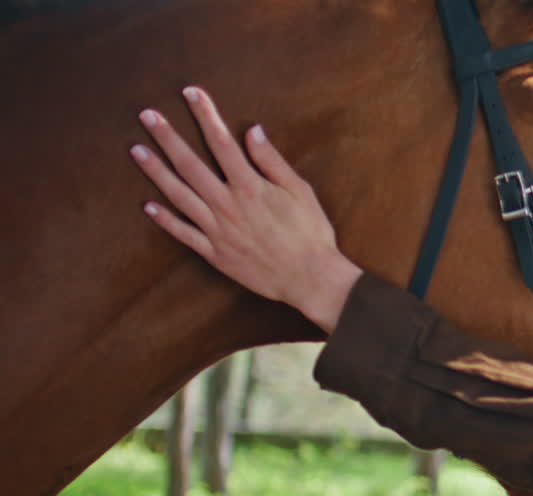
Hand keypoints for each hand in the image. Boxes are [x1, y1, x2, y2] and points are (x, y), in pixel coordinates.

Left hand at [130, 86, 360, 331]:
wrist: (309, 278)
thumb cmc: (311, 233)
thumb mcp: (300, 191)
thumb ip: (272, 161)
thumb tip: (252, 131)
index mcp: (249, 187)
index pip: (221, 142)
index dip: (205, 115)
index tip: (191, 94)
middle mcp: (227, 205)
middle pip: (190, 165)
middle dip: (167, 137)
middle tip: (147, 116)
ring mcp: (217, 230)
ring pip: (179, 195)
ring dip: (156, 172)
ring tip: (136, 150)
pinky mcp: (215, 253)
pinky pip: (183, 234)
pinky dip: (165, 220)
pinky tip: (148, 206)